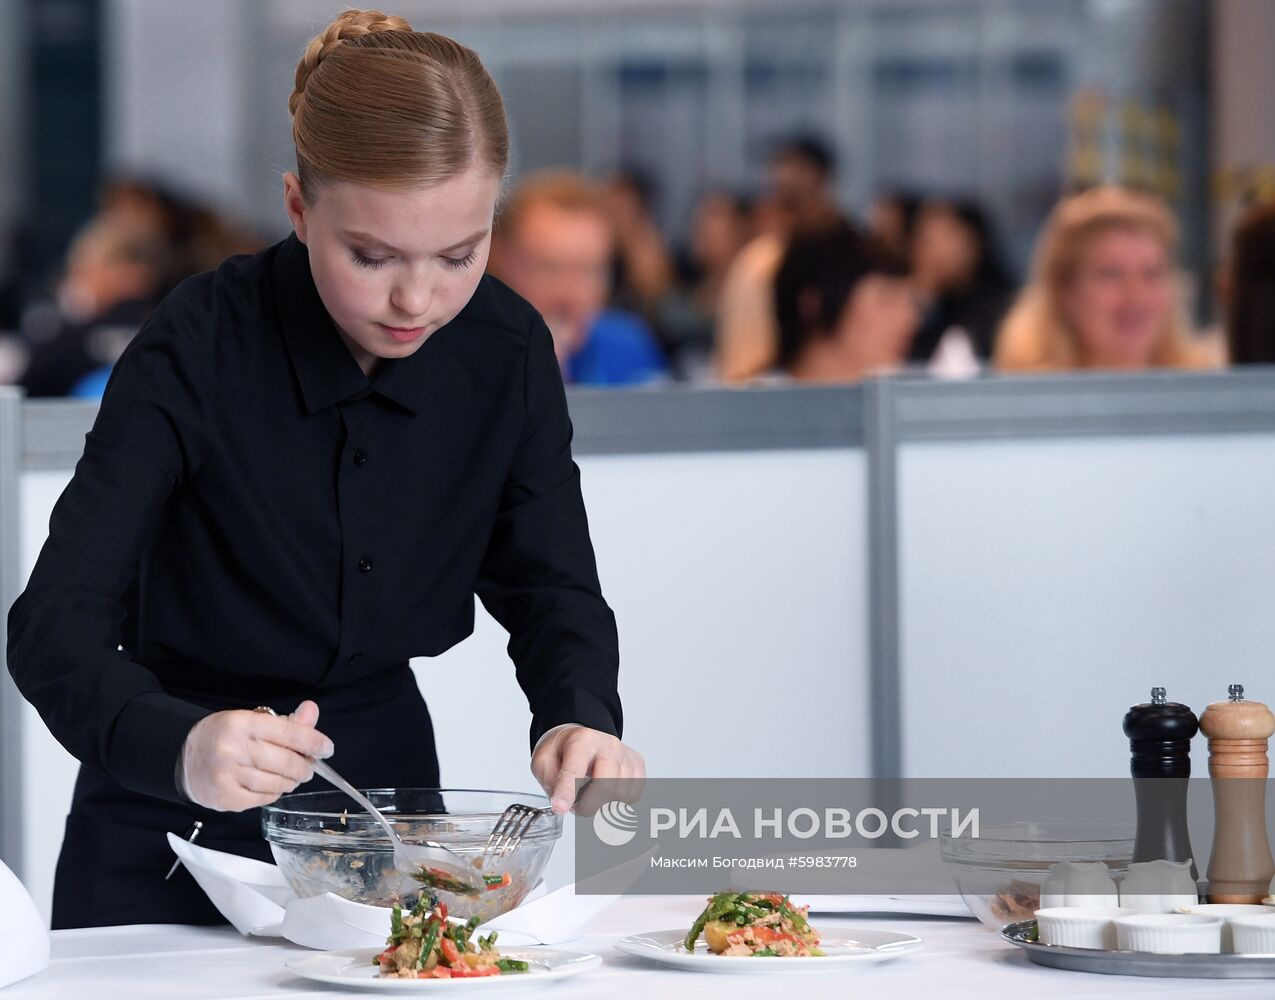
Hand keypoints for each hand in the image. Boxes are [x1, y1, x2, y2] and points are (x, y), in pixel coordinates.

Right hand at [180, 700, 333, 811]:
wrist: (184, 760)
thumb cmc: (223, 737)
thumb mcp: (251, 720)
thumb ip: (285, 722)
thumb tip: (312, 711)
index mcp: (242, 724)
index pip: (289, 733)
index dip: (314, 742)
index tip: (327, 749)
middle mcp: (234, 749)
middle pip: (287, 762)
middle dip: (305, 766)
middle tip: (309, 767)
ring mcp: (228, 776)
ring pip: (278, 783)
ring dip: (291, 781)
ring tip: (291, 776)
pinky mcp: (226, 798)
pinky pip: (264, 798)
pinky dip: (275, 793)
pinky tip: (273, 786)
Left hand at [530, 725, 644, 814]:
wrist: (582, 738)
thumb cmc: (563, 750)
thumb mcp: (543, 760)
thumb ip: (550, 782)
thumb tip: (563, 805)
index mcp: (581, 740)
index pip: (575, 770)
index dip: (567, 792)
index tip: (560, 808)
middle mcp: (608, 745)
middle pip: (605, 786)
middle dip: (588, 806)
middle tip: (576, 806)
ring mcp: (626, 755)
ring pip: (620, 796)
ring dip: (601, 806)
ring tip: (590, 795)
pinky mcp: (638, 765)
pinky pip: (632, 797)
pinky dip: (617, 802)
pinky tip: (606, 793)